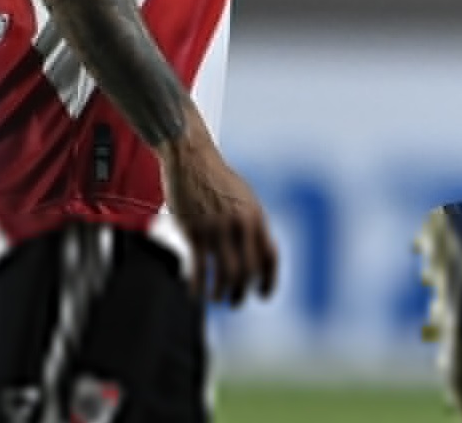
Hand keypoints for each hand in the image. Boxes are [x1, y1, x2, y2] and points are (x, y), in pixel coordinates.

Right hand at [160, 126, 277, 305]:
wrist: (191, 159)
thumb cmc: (217, 179)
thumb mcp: (244, 198)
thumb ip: (251, 223)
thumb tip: (258, 249)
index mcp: (257, 217)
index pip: (270, 256)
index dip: (269, 280)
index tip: (263, 295)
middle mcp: (241, 225)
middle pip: (248, 271)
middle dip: (242, 291)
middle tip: (234, 302)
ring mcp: (217, 229)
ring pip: (225, 274)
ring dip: (221, 293)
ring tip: (216, 299)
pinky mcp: (194, 232)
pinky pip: (198, 268)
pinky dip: (198, 286)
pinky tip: (196, 293)